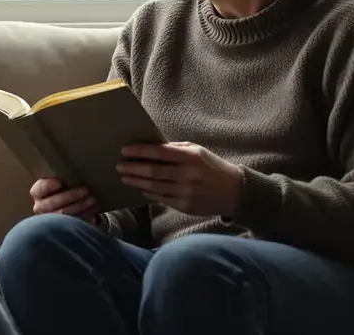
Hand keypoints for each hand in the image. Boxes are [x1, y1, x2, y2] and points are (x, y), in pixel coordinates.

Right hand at [30, 177, 100, 222]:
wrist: (75, 206)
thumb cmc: (68, 189)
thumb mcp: (65, 181)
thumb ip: (66, 177)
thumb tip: (82, 169)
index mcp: (38, 193)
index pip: (38, 189)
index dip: (48, 186)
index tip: (60, 182)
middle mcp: (41, 208)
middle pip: (52, 204)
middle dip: (70, 196)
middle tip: (85, 189)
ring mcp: (51, 221)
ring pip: (64, 215)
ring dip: (80, 206)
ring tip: (93, 199)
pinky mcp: (63, 229)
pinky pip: (74, 223)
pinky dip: (86, 215)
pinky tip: (95, 209)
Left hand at [116, 142, 242, 216]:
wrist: (234, 191)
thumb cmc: (212, 167)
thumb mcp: (197, 151)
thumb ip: (175, 148)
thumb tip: (151, 147)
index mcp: (190, 157)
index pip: (158, 152)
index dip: (138, 151)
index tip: (124, 150)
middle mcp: (187, 175)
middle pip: (152, 171)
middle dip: (132, 168)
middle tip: (118, 166)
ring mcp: (185, 192)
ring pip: (153, 186)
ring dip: (136, 181)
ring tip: (124, 177)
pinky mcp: (185, 206)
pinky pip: (161, 198)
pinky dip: (148, 192)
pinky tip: (141, 187)